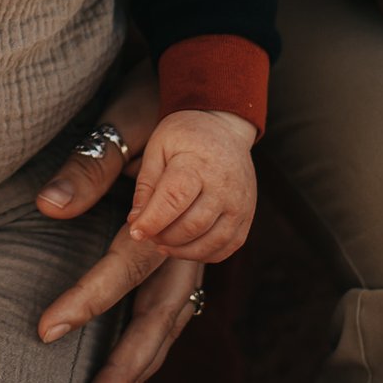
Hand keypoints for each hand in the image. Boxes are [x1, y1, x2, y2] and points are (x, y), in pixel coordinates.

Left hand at [31, 71, 212, 382]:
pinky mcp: (201, 251)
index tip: (46, 331)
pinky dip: (156, 343)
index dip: (89, 300)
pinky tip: (133, 367)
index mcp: (175, 206)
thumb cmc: (159, 97)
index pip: (129, 263)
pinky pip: (179, 307)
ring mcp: (206, 248)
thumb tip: (47, 207)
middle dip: (127, 366)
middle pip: (163, 314)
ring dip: (141, 366)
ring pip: (175, 319)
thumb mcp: (122, 120)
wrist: (209, 84)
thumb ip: (89, 167)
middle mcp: (198, 237)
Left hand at [126, 109, 256, 261]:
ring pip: (210, 242)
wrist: (224, 127)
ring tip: (163, 243)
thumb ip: (146, 185)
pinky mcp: (247, 216)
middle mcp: (224, 186)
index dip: (152, 221)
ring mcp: (240, 203)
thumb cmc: (186, 137)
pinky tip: (185, 246)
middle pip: (192, 226)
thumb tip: (136, 221)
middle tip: (148, 234)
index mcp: (198, 164)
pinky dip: (203, 254)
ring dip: (181, 251)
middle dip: (164, 237)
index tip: (136, 231)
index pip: (174, 200)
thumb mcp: (157, 148)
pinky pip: (227, 248)